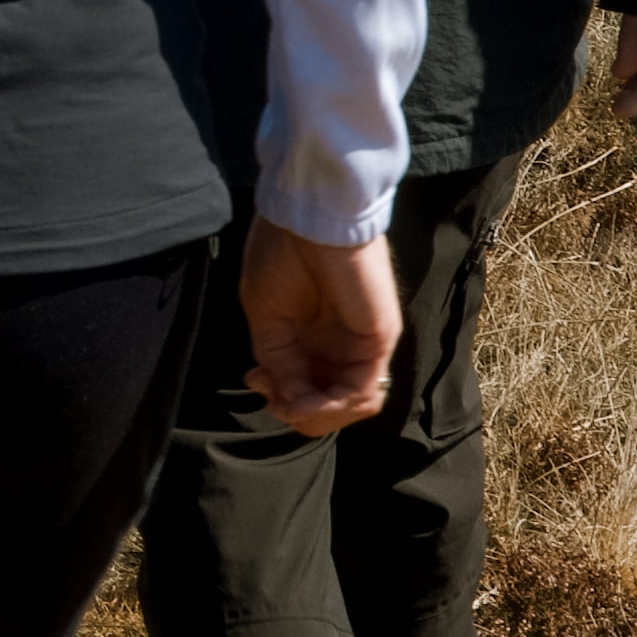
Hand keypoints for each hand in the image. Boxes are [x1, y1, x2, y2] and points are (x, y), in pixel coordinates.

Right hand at [239, 215, 402, 438]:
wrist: (307, 221)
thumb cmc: (281, 256)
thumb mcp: (266, 319)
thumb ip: (279, 363)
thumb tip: (288, 401)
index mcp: (313, 340)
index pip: (306, 391)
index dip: (281, 400)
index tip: (257, 380)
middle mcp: (340, 348)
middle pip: (329, 408)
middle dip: (298, 413)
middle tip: (274, 395)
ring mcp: (361, 347)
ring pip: (351, 408)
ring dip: (317, 416)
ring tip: (294, 401)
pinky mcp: (378, 341)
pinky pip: (365, 392)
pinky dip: (335, 406)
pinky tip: (310, 398)